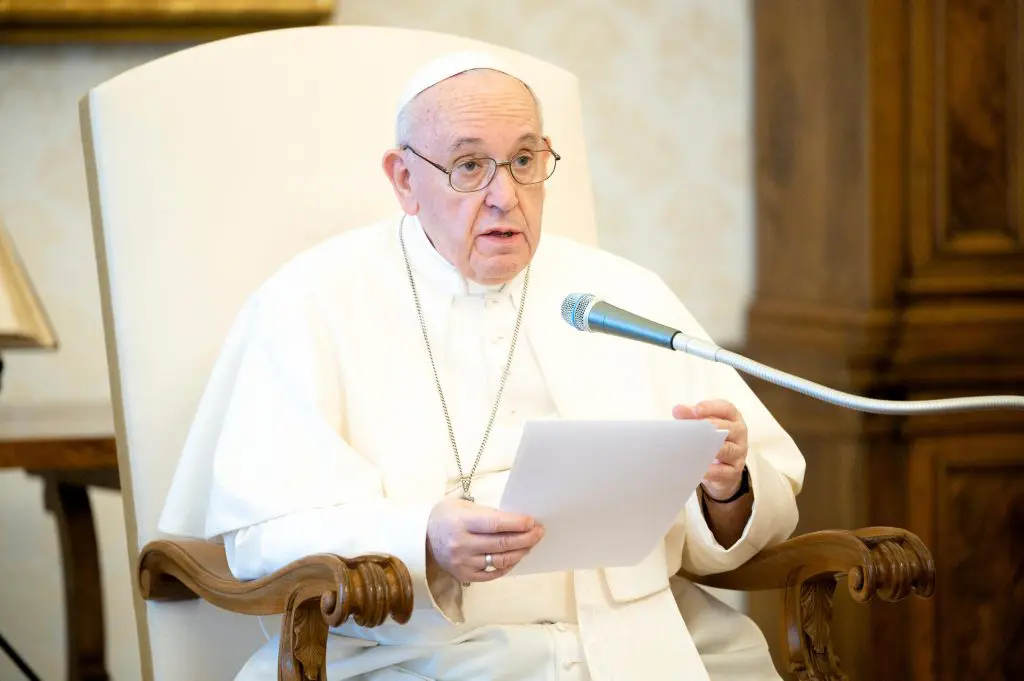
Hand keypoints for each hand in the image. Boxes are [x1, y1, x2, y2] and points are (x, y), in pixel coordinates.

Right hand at [426, 498, 543, 582]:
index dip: (517, 523)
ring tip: (530, 544)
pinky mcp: (464, 576)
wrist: (421, 538)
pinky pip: (492, 574)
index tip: (532, 521)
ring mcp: (463, 563)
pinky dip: (507, 566)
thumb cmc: (445, 517)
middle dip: (525, 538)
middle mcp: (462, 544)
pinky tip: (516, 557)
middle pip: (502, 543)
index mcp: (462, 522)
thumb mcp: (463, 506)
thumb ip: (487, 514)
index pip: (496, 524)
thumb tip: (515, 521)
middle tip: (538, 532)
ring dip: (520, 552)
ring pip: (500, 560)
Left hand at [673, 399, 747, 500]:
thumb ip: (692, 416)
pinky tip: (701, 470)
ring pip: (727, 449)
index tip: (695, 410)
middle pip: (727, 428)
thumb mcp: (705, 426)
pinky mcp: (734, 471)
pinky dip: (712, 471)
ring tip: (694, 449)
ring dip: (711, 449)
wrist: (724, 468)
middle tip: (692, 429)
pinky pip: (724, 471)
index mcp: (733, 418)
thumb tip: (677, 410)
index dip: (711, 408)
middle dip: (710, 427)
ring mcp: (739, 453)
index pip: (726, 408)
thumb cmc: (712, 440)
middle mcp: (739, 433)